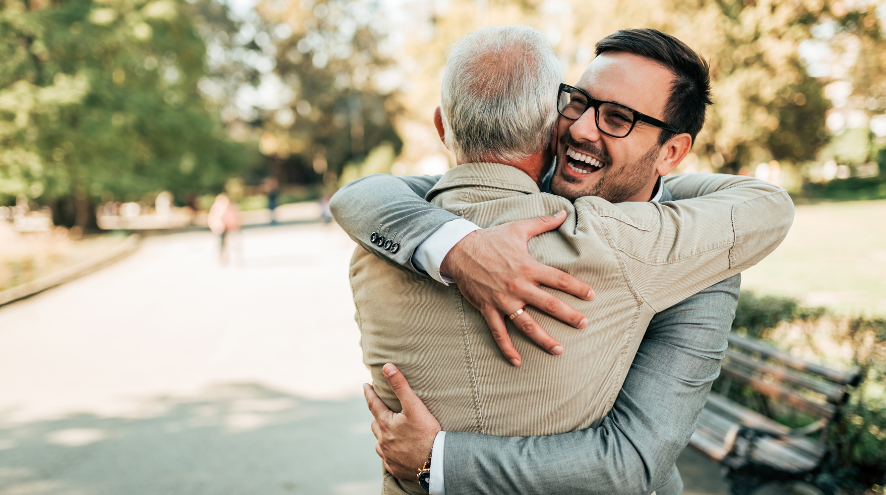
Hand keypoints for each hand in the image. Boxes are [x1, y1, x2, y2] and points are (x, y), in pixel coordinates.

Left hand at [364, 364, 440, 480]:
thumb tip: (387, 367)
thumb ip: (400, 386)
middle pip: (375, 424)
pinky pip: (388, 459)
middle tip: (381, 410)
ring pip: (379, 443)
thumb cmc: (426, 433)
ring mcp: (388, 456)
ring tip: (389, 432)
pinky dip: (390, 453)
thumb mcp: (414, 406)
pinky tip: (397, 452)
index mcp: (386, 424)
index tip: (365, 386)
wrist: (436, 462)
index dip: (369, 393)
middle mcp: (383, 441)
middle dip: (377, 416)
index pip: (373, 404)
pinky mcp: (395, 468)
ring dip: (382, 436)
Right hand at [440, 210, 593, 365]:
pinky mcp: (488, 309)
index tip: (591, 296)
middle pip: (549, 304)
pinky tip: (517, 362)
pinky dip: (507, 348)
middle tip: (584, 324)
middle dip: (569, 316)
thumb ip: (544, 223)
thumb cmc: (491, 239)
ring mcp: (503, 300)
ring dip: (544, 338)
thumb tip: (564, 212)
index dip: (577, 288)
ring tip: (559, 349)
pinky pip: (499, 333)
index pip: (559, 279)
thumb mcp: (518, 228)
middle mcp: (518, 286)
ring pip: (527, 324)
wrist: (460, 250)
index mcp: (528, 267)